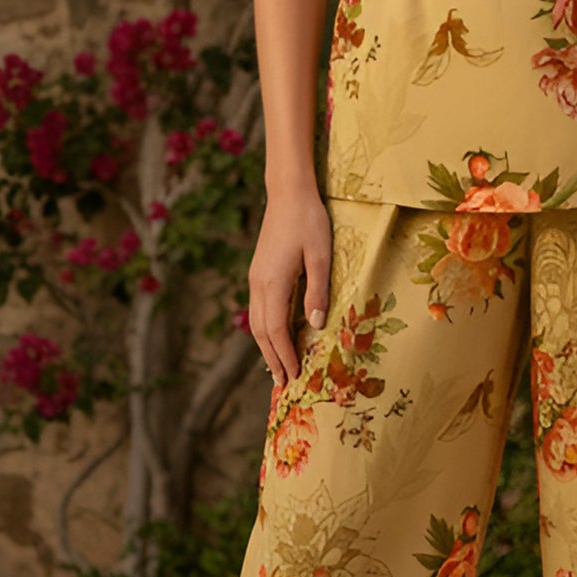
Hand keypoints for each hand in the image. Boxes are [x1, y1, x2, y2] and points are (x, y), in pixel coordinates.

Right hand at [248, 184, 331, 388]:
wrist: (288, 193)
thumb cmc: (309, 221)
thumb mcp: (320, 256)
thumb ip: (316, 292)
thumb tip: (315, 326)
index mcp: (272, 283)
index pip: (277, 331)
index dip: (285, 356)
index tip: (294, 378)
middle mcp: (258, 285)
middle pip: (262, 332)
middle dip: (272, 359)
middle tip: (283, 383)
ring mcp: (256, 278)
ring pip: (257, 322)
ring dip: (267, 347)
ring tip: (277, 367)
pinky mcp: (259, 272)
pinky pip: (259, 310)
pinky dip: (266, 330)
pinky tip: (275, 336)